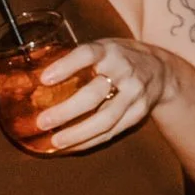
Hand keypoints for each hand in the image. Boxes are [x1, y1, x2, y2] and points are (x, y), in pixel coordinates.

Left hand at [32, 37, 169, 151]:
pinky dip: (89, 142)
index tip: (44, 79)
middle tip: (42, 122)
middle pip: (94, 94)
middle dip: (66, 111)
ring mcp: (135, 93)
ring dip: (77, 133)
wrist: (160, 71)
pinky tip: (71, 147)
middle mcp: (124, 70)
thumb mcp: (103, 48)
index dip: (66, 66)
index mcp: (110, 50)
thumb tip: (34, 78)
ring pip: (105, 119)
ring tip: (55, 142)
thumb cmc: (119, 58)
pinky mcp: (139, 112)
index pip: (87, 54)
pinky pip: (112, 132)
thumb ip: (77, 60)